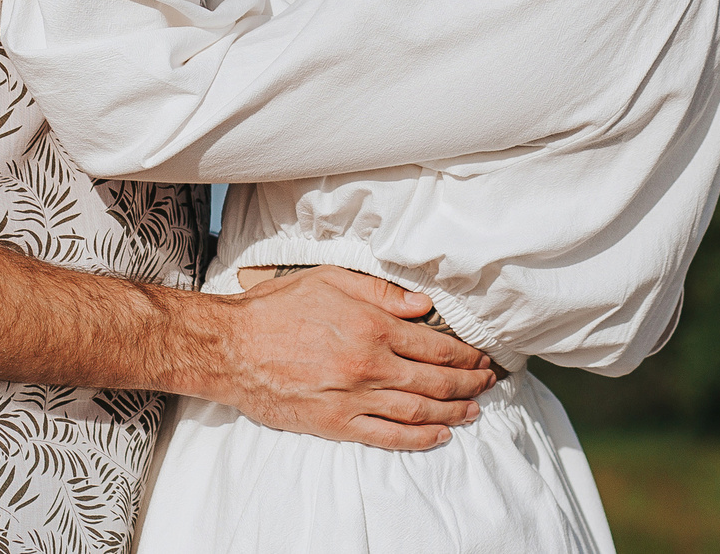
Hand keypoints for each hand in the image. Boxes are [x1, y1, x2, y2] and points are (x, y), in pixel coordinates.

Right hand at [180, 268, 497, 451]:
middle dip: (468, 383)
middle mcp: (369, 366)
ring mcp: (354, 399)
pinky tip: (439, 435)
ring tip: (474, 411)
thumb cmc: (277, 307)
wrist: (232, 347)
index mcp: (371, 327)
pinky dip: (418, 438)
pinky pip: (387, 437)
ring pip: (418, 411)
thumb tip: (424, 305)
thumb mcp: (330, 280)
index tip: (480, 356)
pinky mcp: (336, 424)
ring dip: (453, 412)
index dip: (464, 353)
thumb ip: (381, 293)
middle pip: (435, 380)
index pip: (434, 345)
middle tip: (488, 383)